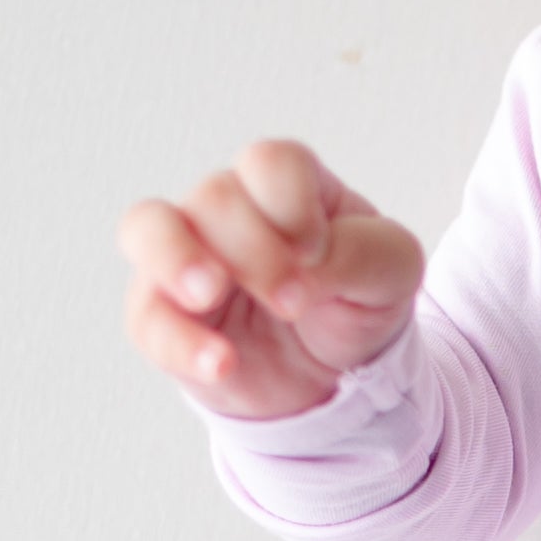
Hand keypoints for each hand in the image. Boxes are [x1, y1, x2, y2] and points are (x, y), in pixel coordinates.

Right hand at [117, 141, 425, 419]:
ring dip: (176, 257)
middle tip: (293, 303)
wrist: (337, 376)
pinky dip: (180, 341)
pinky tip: (221, 363)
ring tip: (209, 292)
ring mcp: (188, 257)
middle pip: (214, 196)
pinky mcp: (163, 314)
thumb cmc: (358, 301)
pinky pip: (148, 318)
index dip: (291, 205)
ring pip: (147, 227)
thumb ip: (362, 253)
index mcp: (288, 186)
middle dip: (255, 251)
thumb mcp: (393, 271)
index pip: (270, 164)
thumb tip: (304, 268)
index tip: (318, 254)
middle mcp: (228, 209)